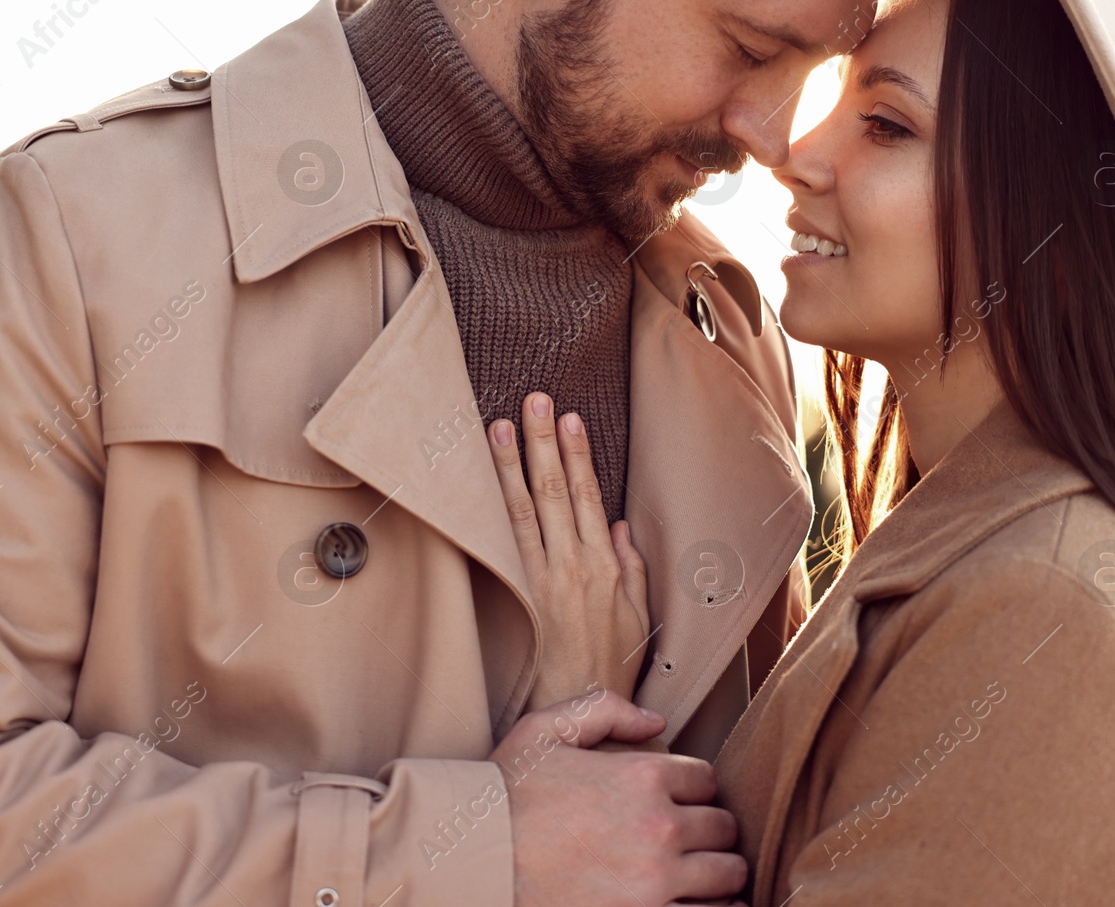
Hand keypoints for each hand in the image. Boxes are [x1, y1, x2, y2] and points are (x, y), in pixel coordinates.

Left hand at [488, 392, 649, 709]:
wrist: (580, 714)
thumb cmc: (611, 670)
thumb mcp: (637, 618)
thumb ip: (631, 568)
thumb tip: (622, 525)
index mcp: (605, 567)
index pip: (589, 497)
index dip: (579, 455)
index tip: (571, 418)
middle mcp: (573, 566)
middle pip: (555, 492)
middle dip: (544, 442)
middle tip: (534, 399)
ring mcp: (540, 581)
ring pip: (523, 511)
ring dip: (510, 465)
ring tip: (498, 425)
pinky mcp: (515, 598)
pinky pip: (500, 544)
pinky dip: (489, 510)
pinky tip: (477, 484)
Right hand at [491, 688, 749, 906]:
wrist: (474, 863)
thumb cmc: (504, 796)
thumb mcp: (543, 731)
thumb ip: (603, 710)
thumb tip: (656, 722)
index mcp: (642, 775)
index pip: (706, 779)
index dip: (692, 787)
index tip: (678, 799)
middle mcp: (660, 828)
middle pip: (723, 828)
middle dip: (710, 830)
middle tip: (690, 838)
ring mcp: (656, 882)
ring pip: (728, 877)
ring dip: (718, 874)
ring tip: (698, 874)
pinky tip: (698, 903)